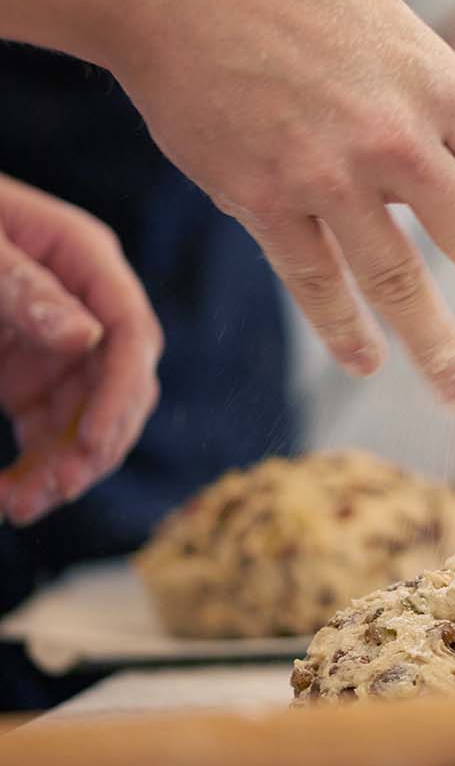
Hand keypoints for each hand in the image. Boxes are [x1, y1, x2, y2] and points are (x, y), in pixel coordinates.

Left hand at [0, 175, 161, 525]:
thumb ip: (23, 285)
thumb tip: (86, 337)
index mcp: (83, 259)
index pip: (130, 331)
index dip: (121, 393)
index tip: (93, 445)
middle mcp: (85, 306)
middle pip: (122, 386)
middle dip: (96, 445)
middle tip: (55, 490)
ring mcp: (60, 345)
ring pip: (89, 420)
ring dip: (65, 469)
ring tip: (21, 506)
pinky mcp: (30, 377)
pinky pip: (49, 431)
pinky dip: (35, 467)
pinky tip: (9, 494)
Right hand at [105, 0, 454, 408]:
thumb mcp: (394, 27)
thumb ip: (439, 100)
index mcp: (439, 85)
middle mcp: (394, 135)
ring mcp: (324, 171)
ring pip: (397, 279)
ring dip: (438, 345)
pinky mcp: (258, 196)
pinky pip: (313, 280)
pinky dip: (344, 327)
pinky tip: (368, 361)